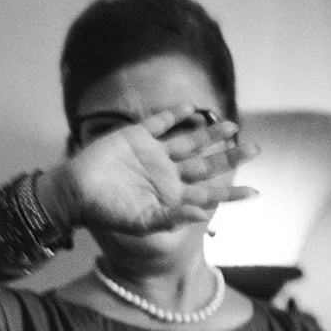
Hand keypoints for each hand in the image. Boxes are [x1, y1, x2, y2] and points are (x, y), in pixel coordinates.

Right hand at [40, 104, 256, 236]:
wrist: (75, 192)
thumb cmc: (106, 212)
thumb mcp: (140, 222)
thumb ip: (172, 217)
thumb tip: (202, 213)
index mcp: (170, 196)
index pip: (208, 194)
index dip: (231, 193)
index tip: (256, 192)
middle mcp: (166, 174)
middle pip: (206, 164)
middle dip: (230, 157)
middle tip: (255, 149)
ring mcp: (153, 154)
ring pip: (190, 142)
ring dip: (211, 134)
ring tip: (233, 126)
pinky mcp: (137, 136)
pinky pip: (161, 122)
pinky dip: (176, 115)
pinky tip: (193, 109)